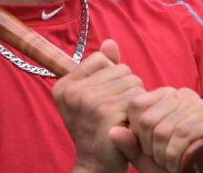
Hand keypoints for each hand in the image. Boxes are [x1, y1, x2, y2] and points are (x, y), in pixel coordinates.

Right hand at [52, 39, 144, 172]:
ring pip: (133, 83)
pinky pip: (137, 98)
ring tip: (121, 120)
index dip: (111, 77)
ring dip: (134, 102)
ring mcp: (89, 102)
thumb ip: (101, 68)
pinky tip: (128, 126)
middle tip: (115, 113)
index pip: (101, 58)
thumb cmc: (97, 130)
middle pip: (121, 69)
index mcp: (65, 85)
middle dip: (127, 90)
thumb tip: (110, 43)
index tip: (104, 99)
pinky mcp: (107, 113)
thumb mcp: (93, 96)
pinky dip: (138, 113)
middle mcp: (73, 91)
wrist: (97, 165)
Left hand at [108, 87, 202, 172]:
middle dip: (150, 148)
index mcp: (165, 95)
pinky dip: (174, 156)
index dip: (136, 134)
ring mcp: (200, 105)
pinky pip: (182, 134)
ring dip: (163, 156)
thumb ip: (129, 145)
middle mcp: (183, 94)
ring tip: (170, 165)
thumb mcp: (148, 157)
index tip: (148, 150)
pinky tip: (178, 166)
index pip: (135, 104)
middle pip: (148, 119)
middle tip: (160, 161)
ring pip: (164, 129)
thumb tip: (112, 131)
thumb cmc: (177, 164)